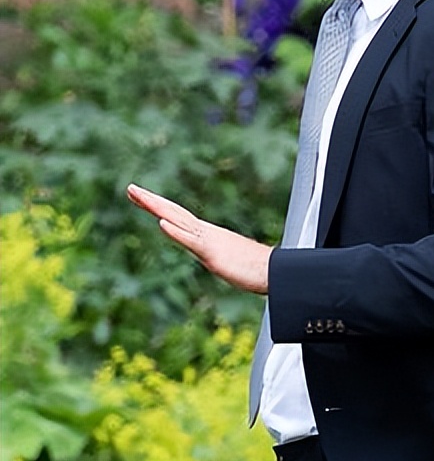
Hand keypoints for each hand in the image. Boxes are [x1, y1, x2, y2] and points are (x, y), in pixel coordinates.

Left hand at [128, 183, 270, 294]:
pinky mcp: (213, 254)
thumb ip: (220, 255)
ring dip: (156, 208)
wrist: (276, 272)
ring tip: (138, 196)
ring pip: (178, 220)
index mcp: (207, 235)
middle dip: (150, 200)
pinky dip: (176, 232)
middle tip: (130, 188)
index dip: (158, 205)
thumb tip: (217, 257)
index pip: (178, 216)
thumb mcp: (230, 261)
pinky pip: (191, 241)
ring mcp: (209, 241)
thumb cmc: (257, 268)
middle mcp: (206, 233)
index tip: (140, 196)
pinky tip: (161, 224)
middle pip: (173, 212)